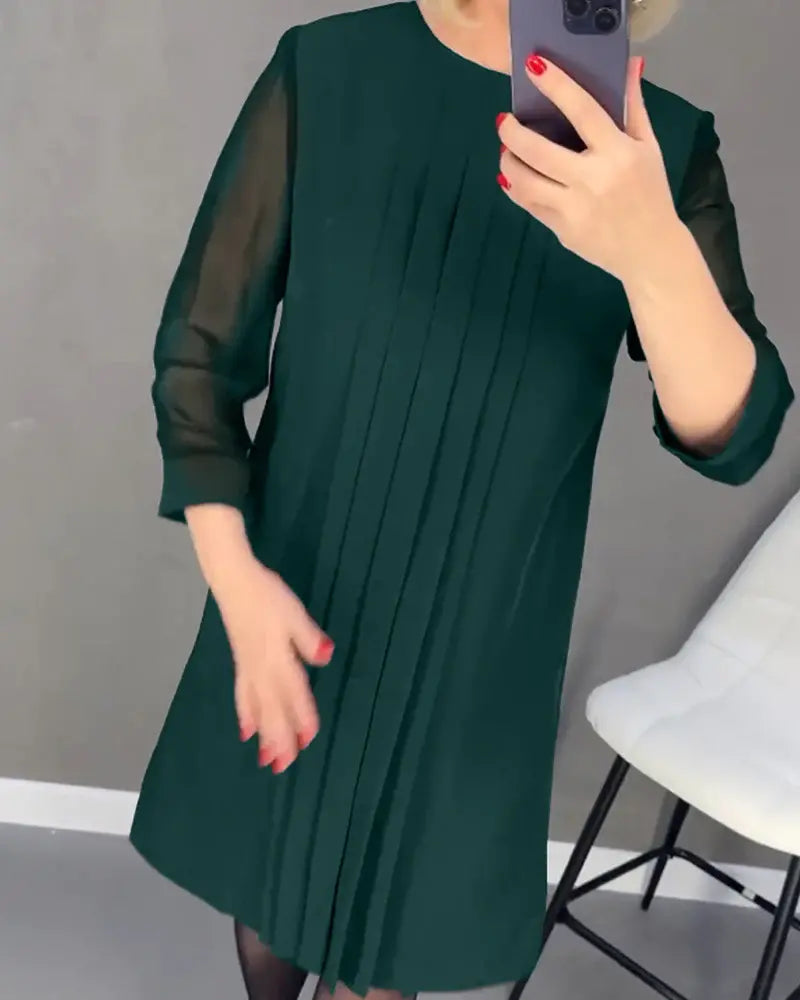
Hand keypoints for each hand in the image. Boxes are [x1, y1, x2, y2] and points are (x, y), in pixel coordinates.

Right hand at [215, 556, 333, 773]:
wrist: (233, 582)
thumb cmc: (268, 595)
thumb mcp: (294, 613)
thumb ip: (308, 638)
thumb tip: (325, 657)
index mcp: (278, 658)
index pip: (294, 693)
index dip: (302, 716)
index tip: (308, 740)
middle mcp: (262, 670)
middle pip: (273, 709)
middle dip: (280, 738)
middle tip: (284, 766)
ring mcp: (248, 669)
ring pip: (257, 708)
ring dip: (264, 734)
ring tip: (267, 759)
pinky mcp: (241, 663)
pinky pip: (243, 696)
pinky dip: (245, 715)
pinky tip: (246, 731)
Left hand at [496, 54, 680, 281]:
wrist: (650, 251)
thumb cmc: (650, 194)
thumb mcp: (648, 148)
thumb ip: (633, 107)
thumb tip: (629, 65)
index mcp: (618, 154)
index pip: (583, 111)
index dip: (556, 86)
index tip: (534, 66)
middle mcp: (593, 180)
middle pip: (538, 151)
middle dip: (513, 133)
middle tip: (504, 122)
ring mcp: (574, 208)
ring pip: (525, 183)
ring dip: (508, 164)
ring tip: (507, 151)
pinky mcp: (562, 230)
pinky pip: (530, 205)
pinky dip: (516, 189)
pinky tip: (513, 177)